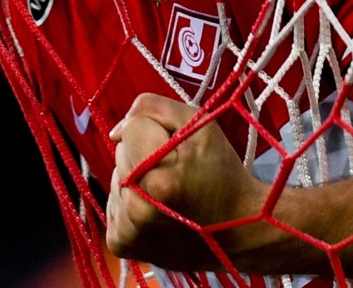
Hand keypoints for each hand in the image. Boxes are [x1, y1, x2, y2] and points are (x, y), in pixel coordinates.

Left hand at [104, 92, 265, 270]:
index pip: (130, 128)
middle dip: (143, 155)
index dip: (155, 131)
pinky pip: (114, 205)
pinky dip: (131, 204)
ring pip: (115, 178)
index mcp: (158, 178)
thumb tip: (117, 131)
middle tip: (175, 173)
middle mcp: (137, 209)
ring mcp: (126, 230)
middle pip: (120, 153)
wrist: (238, 232)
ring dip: (136, 180)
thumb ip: (153, 108)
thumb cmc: (221, 174)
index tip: (177, 150)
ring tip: (167, 195)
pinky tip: (156, 212)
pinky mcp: (120, 244)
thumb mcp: (200, 125)